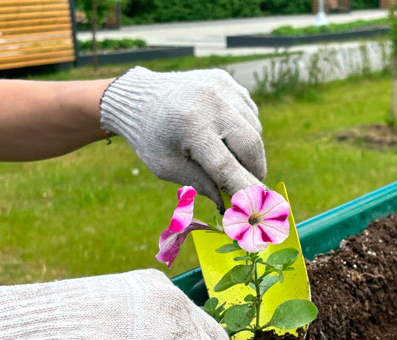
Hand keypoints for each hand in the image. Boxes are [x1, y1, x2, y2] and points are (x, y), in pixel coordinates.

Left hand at [100, 67, 265, 208]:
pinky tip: (224, 133)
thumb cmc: (151, 138)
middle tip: (249, 184)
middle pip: (250, 145)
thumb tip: (230, 204)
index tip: (257, 204)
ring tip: (228, 156)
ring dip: (249, 150)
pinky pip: (249, 112)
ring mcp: (221, 86)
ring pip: (254, 128)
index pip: (226, 165)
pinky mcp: (225, 79)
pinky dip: (244, 129)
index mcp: (190, 126)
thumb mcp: (166, 167)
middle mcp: (211, 101)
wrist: (139, 97)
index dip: (244, 187)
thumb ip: (200, 184)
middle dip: (255, 170)